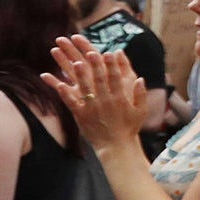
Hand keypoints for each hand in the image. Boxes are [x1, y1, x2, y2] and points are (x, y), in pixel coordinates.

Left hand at [43, 36, 147, 151]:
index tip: (109, 53)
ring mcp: (92, 108)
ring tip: (73, 62)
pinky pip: (71, 102)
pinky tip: (58, 83)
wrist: (116, 146)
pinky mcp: (81, 115)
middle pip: (99, 80)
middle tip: (90, 52)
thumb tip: (140, 78)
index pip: (115, 78)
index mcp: (119, 99)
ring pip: (84, 88)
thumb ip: (140, 94)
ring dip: (78, 75)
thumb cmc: (129, 127)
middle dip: (94, 65)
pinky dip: (64, 93)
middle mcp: (105, 102)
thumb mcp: (140, 111)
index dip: (111, 65)